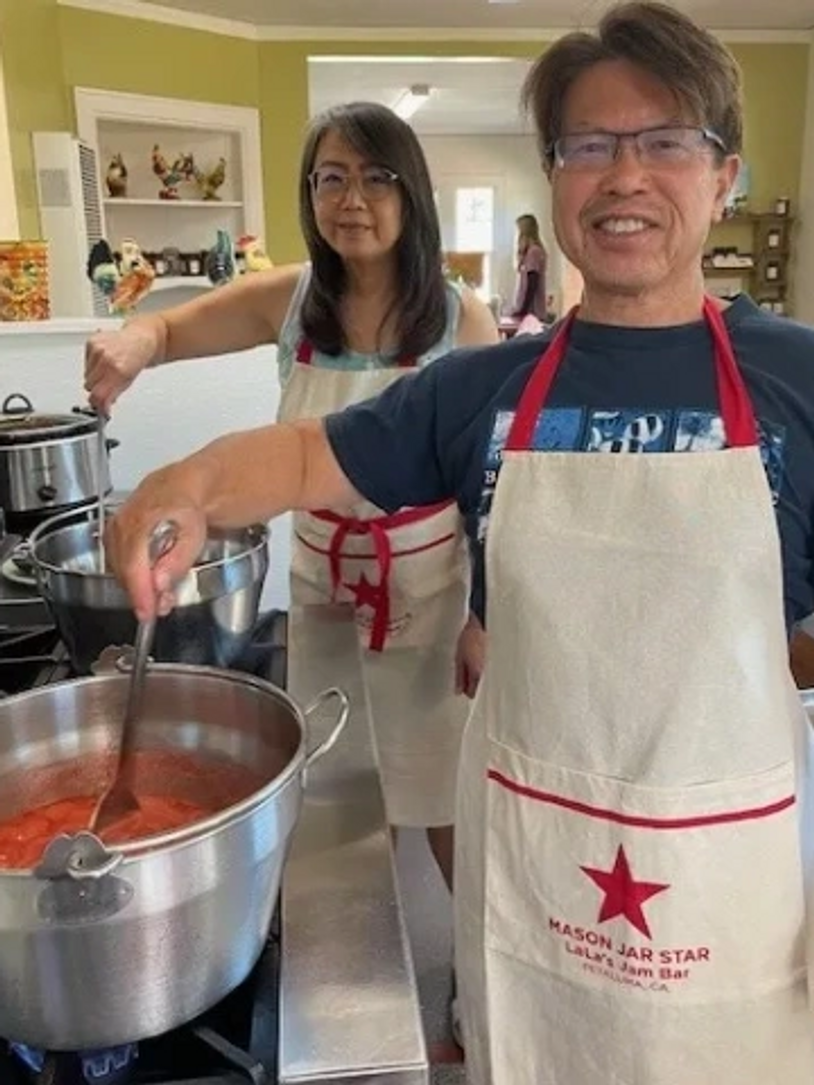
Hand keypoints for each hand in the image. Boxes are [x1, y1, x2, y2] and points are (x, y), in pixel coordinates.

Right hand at [84, 322, 159, 413]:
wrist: (140, 339)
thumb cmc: (137, 359)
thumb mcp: (129, 381)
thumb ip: (114, 395)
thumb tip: (104, 407)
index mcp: (119, 371)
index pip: (99, 395)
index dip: (98, 405)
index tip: (100, 408)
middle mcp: (107, 359)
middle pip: (89, 386)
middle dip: (97, 389)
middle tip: (108, 384)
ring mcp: (98, 349)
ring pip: (86, 375)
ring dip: (94, 376)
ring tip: (108, 369)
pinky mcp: (91, 342)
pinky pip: (85, 362)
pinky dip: (92, 364)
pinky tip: (103, 360)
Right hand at [104, 465, 207, 621]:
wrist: (178, 489)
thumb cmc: (186, 509)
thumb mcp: (193, 535)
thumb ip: (177, 561)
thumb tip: (159, 583)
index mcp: (142, 520)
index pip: (135, 566)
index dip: (140, 594)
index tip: (147, 613)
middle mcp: (122, 524)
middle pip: (125, 572)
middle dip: (141, 595)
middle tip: (159, 608)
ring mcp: (113, 529)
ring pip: (119, 570)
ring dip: (136, 587)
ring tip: (158, 596)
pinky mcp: (111, 535)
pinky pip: (117, 563)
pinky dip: (131, 577)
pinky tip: (147, 582)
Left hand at [455, 613, 485, 698]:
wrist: (480, 625)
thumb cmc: (468, 640)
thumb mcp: (458, 660)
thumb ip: (459, 677)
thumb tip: (458, 691)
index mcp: (477, 674)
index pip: (472, 693)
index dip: (464, 690)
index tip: (459, 686)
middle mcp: (486, 672)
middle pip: (478, 687)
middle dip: (470, 684)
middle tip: (461, 675)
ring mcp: (490, 665)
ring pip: (482, 678)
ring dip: (474, 676)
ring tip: (466, 665)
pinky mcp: (491, 659)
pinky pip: (484, 670)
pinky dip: (478, 668)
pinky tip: (473, 660)